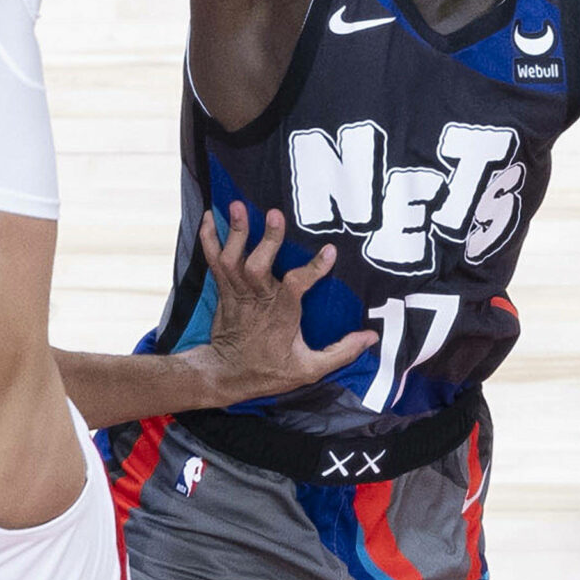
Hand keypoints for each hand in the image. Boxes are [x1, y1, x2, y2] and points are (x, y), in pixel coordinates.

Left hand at [199, 202, 376, 403]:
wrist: (227, 374)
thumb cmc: (270, 370)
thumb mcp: (310, 369)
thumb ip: (341, 352)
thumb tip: (372, 337)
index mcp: (281, 316)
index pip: (296, 287)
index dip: (313, 269)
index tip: (330, 251)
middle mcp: (257, 300)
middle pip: (257, 267)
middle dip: (267, 240)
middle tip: (275, 213)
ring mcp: (237, 293)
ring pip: (232, 260)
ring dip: (235, 232)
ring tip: (238, 205)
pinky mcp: (223, 290)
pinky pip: (212, 261)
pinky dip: (208, 239)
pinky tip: (208, 216)